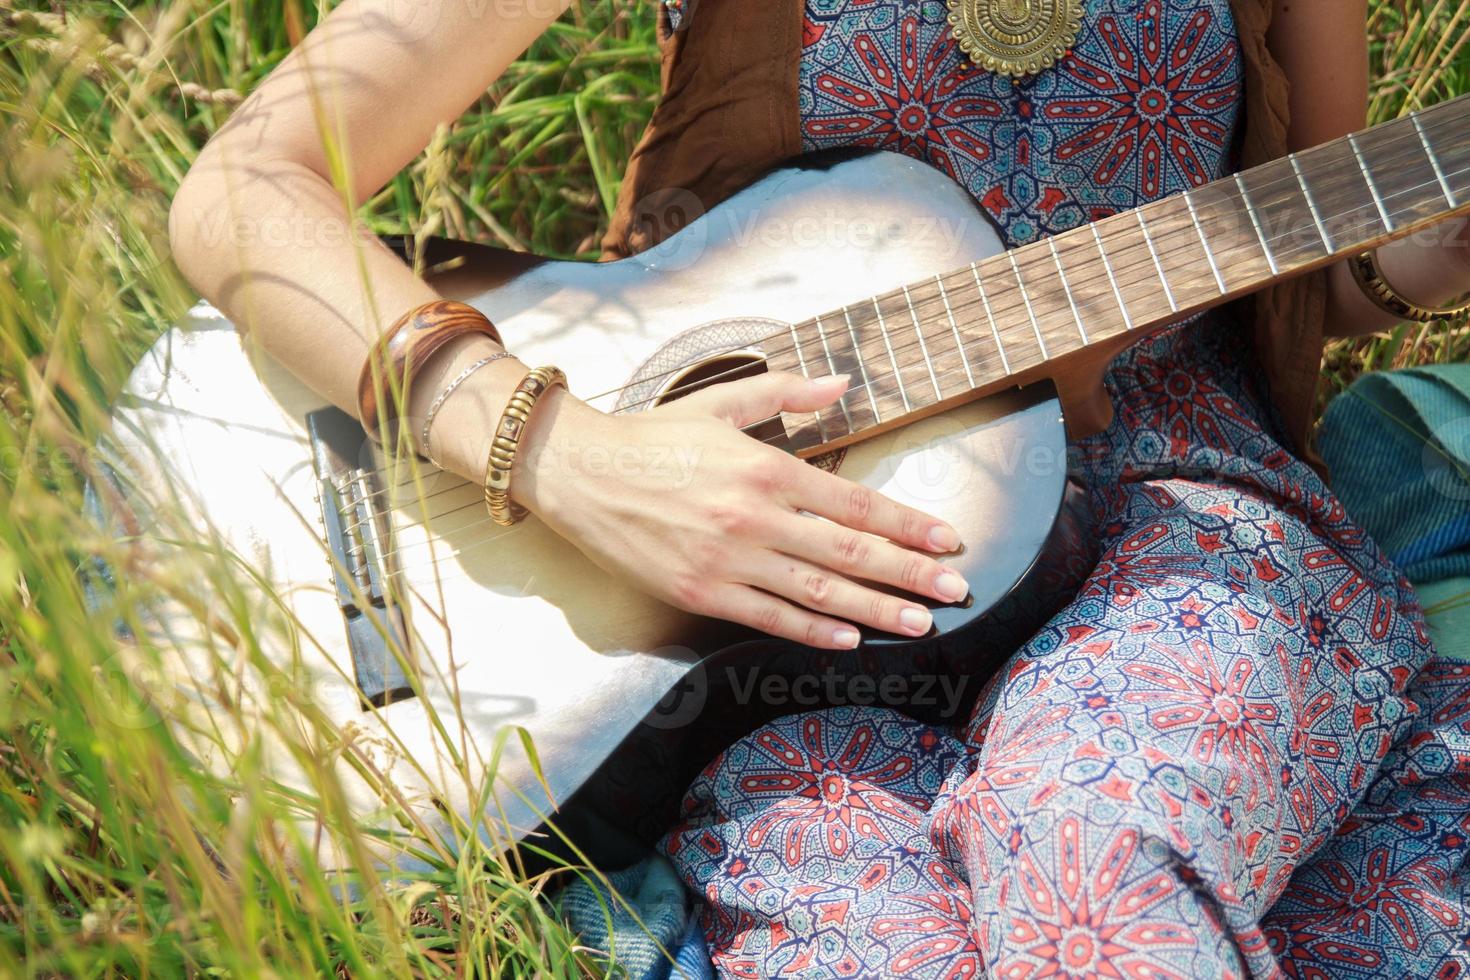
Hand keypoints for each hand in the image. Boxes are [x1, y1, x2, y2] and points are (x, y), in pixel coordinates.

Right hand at [516, 372, 967, 649]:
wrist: (578, 472)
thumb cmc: (652, 438)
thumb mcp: (719, 403)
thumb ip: (784, 393)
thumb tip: (840, 384)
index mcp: (766, 468)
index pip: (855, 503)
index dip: (908, 526)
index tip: (948, 542)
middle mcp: (754, 517)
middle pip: (850, 554)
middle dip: (910, 575)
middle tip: (955, 592)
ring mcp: (727, 561)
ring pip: (818, 593)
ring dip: (876, 611)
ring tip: (921, 624)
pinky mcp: (699, 593)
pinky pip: (769, 617)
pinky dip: (814, 633)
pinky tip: (850, 641)